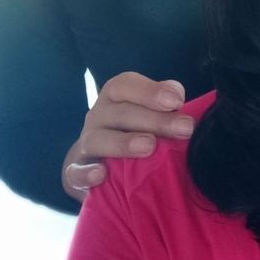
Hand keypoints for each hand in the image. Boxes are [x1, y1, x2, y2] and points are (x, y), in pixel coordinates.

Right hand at [62, 72, 194, 201]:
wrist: (97, 161)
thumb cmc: (134, 130)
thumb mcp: (150, 112)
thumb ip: (166, 103)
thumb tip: (178, 96)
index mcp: (115, 96)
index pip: (126, 85)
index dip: (151, 91)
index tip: (177, 102)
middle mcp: (99, 116)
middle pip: (121, 113)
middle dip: (155, 120)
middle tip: (184, 129)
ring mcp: (85, 144)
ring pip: (98, 139)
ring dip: (123, 143)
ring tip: (149, 146)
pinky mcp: (75, 173)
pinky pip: (75, 172)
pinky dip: (86, 174)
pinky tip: (101, 175)